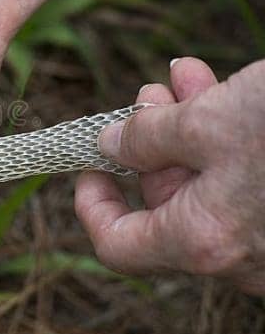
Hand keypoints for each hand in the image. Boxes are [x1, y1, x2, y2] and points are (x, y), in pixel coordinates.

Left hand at [75, 57, 264, 293]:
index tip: (88, 168)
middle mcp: (238, 255)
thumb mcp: (212, 120)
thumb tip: (110, 145)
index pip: (119, 246)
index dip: (93, 206)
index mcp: (203, 242)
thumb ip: (149, 136)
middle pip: (166, 205)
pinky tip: (221, 88)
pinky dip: (225, 139)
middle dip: (150, 144)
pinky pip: (245, 184)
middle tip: (148, 95)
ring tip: (181, 78)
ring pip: (207, 186)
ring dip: (186, 129)